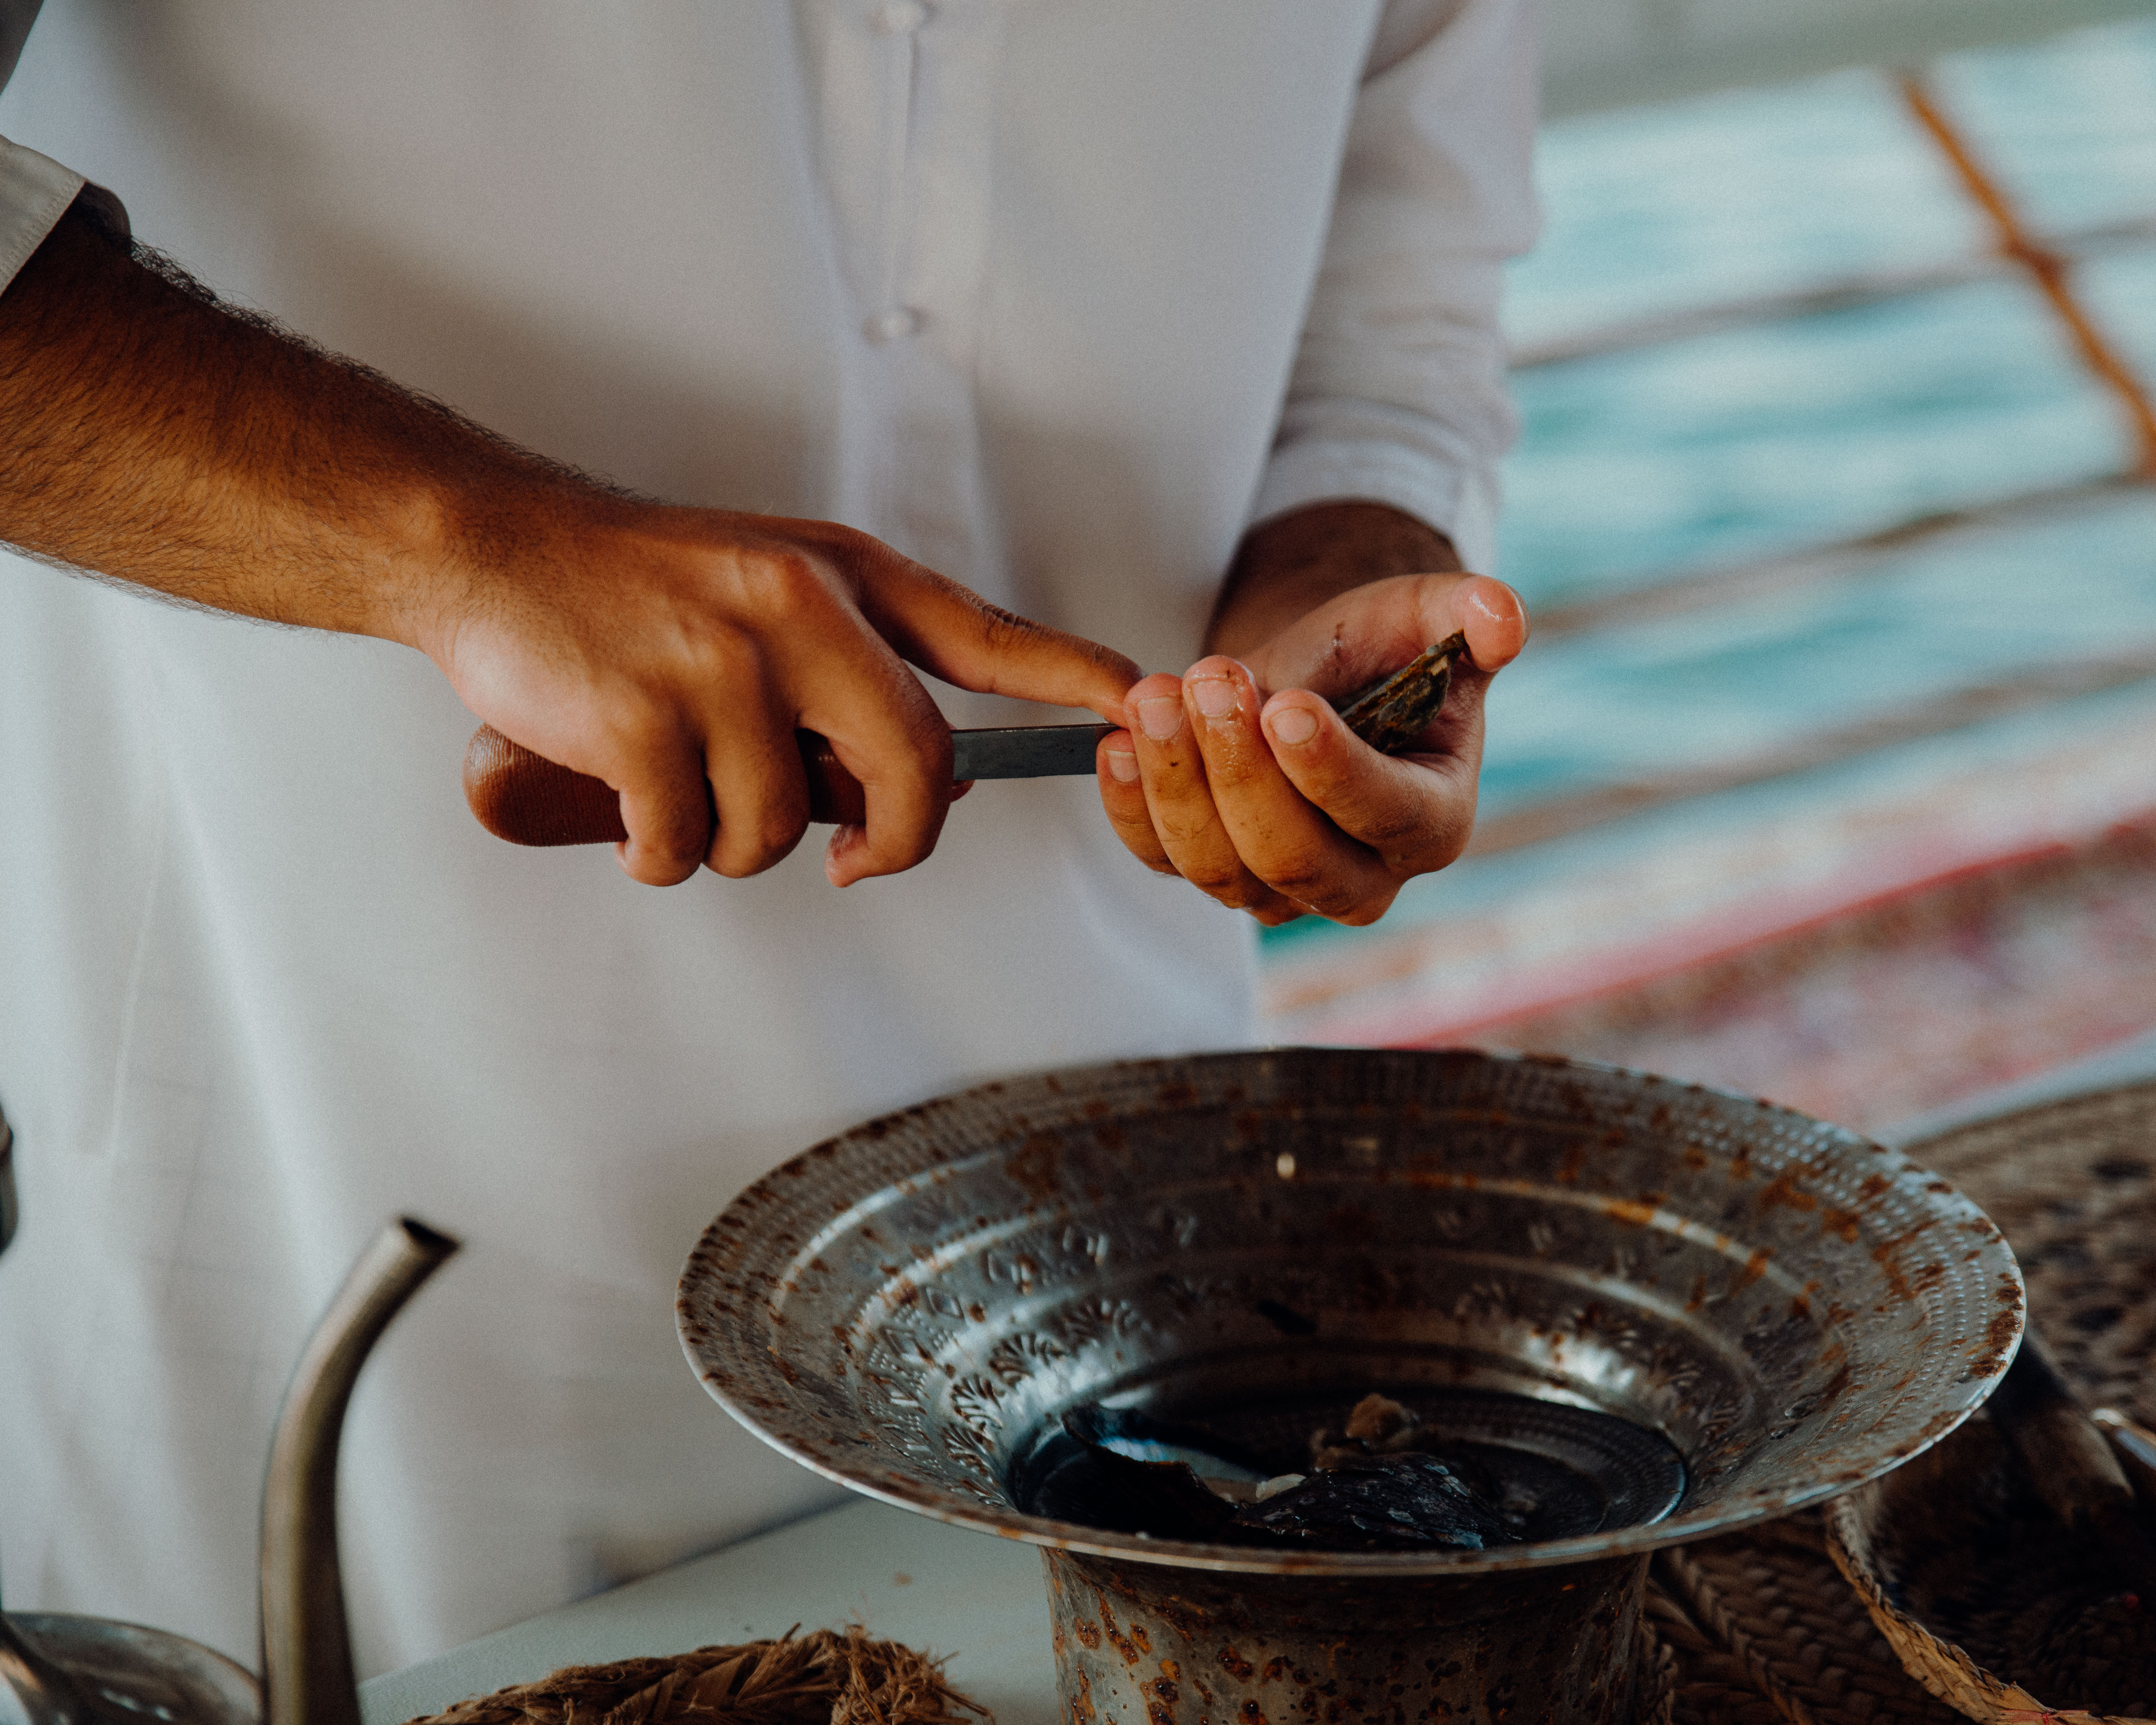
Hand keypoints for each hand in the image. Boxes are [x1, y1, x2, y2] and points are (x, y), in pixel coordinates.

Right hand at [429, 506, 1138, 886]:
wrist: (491, 543)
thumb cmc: (636, 586)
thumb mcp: (766, 586)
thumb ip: (850, 670)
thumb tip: (929, 788)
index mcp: (838, 574)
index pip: (984, 633)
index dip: (1071, 677)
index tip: (1139, 702)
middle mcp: (794, 608)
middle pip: (912, 765)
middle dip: (896, 836)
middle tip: (860, 860)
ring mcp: (717, 662)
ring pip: (780, 826)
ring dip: (733, 841)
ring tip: (680, 785)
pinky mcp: (640, 718)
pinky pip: (686, 845)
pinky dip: (660, 852)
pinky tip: (627, 804)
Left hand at [1094, 504, 1526, 924]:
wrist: (1316, 682)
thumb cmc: (1375, 654)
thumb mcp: (1420, 619)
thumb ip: (1464, 613)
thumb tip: (1503, 616)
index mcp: (1432, 822)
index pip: (1384, 814)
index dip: (1332, 768)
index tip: (1283, 704)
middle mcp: (1363, 877)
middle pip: (1294, 857)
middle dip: (1242, 770)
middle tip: (1208, 677)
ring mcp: (1280, 890)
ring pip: (1220, 868)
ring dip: (1178, 782)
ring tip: (1154, 695)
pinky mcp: (1213, 873)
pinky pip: (1162, 862)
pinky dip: (1132, 808)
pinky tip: (1115, 743)